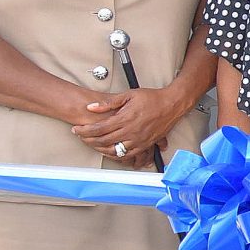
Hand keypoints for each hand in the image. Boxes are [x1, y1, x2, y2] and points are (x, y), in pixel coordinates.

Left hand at [72, 86, 187, 164]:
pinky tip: (109, 151)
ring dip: (100, 149)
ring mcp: (138, 140)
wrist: (172, 104)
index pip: (98, 128)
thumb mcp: (129, 95)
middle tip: (81, 137)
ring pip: (114, 150)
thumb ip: (109, 102)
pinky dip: (116, 155)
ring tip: (93, 144)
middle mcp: (131, 131)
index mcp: (125, 118)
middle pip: (103, 141)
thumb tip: (91, 107)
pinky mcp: (145, 144)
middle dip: (88, 140)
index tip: (76, 129)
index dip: (84, 130)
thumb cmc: (152, 98)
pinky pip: (127, 155)